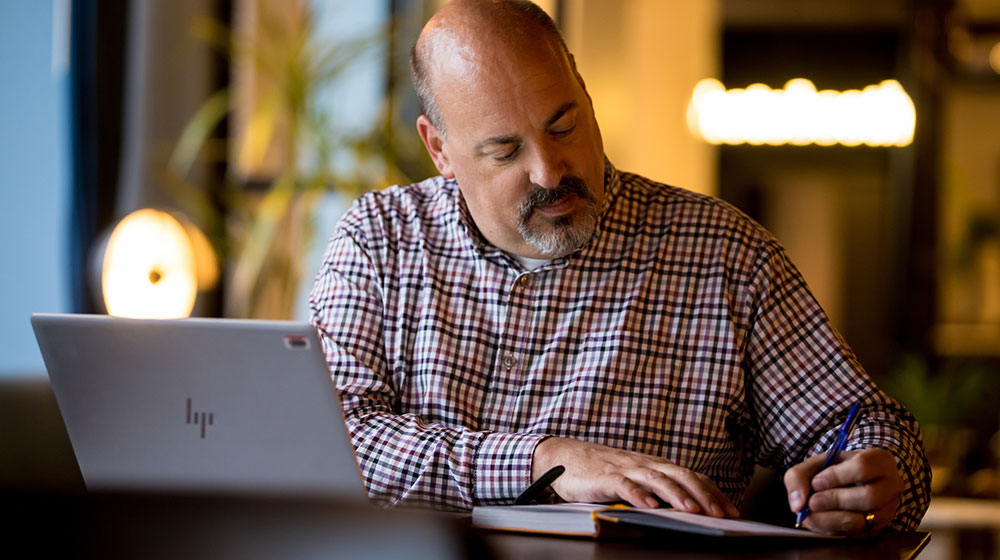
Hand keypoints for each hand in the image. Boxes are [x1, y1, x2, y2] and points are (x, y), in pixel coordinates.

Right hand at [531, 437, 738, 517]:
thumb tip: (688, 509)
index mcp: (655, 465)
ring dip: (677, 495)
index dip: (713, 492)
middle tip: (721, 514)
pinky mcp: (605, 476)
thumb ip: (657, 490)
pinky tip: (650, 507)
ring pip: (657, 479)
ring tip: (693, 511)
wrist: (563, 456)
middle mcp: (645, 463)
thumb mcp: (635, 479)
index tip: (732, 511)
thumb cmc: (601, 471)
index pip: (691, 476)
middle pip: (680, 475)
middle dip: (703, 495)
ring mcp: (625, 468)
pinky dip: (639, 495)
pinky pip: (625, 485)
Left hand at [784, 448, 902, 535]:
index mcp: (879, 460)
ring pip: (863, 520)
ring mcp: (887, 509)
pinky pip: (856, 534)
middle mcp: (891, 485)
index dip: (836, 477)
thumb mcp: (816, 463)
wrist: (851, 482)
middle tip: (813, 502)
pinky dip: (833, 528)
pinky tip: (821, 520)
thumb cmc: (835, 470)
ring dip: (831, 518)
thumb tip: (797, 504)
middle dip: (834, 500)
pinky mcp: (878, 528)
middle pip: (868, 497)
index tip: (816, 482)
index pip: (862, 467)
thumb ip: (799, 476)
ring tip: (813, 511)